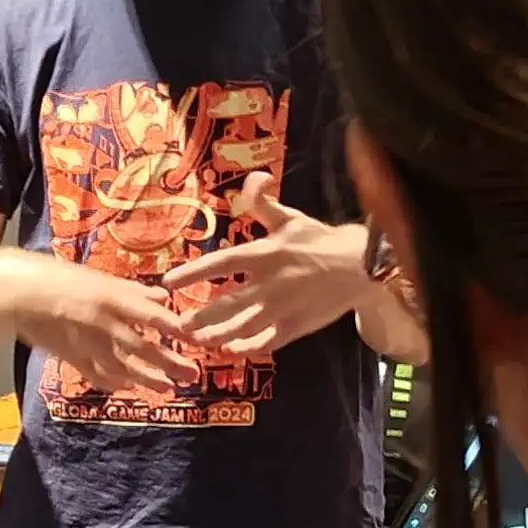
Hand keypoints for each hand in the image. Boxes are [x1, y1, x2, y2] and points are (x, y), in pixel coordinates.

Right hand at [31, 264, 201, 399]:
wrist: (11, 295)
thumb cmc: (50, 275)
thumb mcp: (92, 275)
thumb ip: (128, 290)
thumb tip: (162, 297)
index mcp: (110, 297)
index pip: (151, 316)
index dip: (175, 328)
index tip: (194, 337)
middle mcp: (103, 323)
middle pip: (143, 348)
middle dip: (169, 363)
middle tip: (192, 375)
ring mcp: (86, 343)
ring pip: (123, 367)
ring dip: (147, 379)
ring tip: (167, 388)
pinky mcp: (70, 356)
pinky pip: (97, 374)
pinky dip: (113, 383)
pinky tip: (126, 388)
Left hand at [161, 175, 369, 358]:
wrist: (359, 265)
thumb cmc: (319, 240)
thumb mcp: (289, 218)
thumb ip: (263, 202)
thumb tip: (254, 177)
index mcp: (266, 254)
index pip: (223, 262)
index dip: (194, 272)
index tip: (168, 281)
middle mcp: (271, 283)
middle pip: (229, 303)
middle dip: (202, 315)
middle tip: (178, 325)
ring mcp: (283, 308)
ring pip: (244, 327)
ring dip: (219, 335)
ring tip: (198, 341)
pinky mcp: (296, 326)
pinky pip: (268, 341)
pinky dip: (249, 347)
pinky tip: (232, 350)